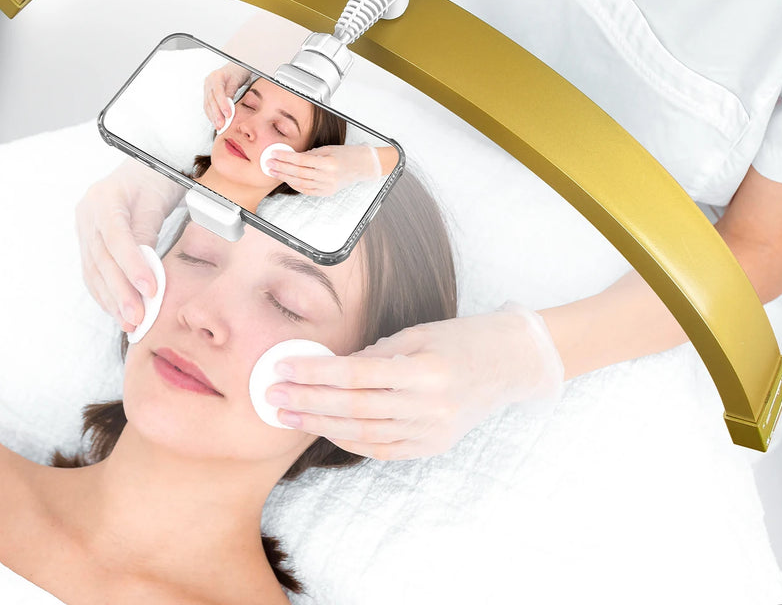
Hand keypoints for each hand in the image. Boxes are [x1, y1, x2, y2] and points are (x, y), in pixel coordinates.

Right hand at [76, 160, 180, 330]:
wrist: (145, 166)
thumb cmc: (156, 179)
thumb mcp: (157, 201)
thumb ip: (146, 234)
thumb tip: (144, 276)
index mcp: (105, 196)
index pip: (115, 236)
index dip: (132, 265)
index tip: (150, 289)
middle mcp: (87, 213)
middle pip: (101, 258)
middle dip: (120, 292)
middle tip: (138, 317)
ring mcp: (84, 227)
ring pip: (94, 270)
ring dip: (112, 300)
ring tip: (130, 322)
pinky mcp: (87, 242)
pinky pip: (94, 272)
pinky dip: (106, 294)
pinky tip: (118, 311)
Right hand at [203, 62, 250, 129]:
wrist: (234, 68)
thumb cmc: (237, 72)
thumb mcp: (236, 81)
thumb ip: (231, 93)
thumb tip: (229, 107)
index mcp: (216, 76)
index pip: (218, 92)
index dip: (222, 105)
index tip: (228, 114)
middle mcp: (209, 82)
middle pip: (211, 100)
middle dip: (216, 114)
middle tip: (222, 124)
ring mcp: (206, 88)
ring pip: (207, 105)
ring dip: (213, 117)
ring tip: (219, 126)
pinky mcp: (207, 94)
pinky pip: (207, 106)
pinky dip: (211, 115)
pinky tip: (215, 122)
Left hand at [263, 304, 563, 459]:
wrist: (510, 363)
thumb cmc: (460, 338)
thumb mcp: (417, 333)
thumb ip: (374, 355)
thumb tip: (328, 368)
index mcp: (426, 370)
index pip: (356, 376)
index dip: (315, 374)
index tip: (283, 369)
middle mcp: (431, 406)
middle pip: (354, 409)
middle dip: (307, 403)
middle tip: (272, 397)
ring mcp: (433, 431)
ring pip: (364, 434)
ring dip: (320, 425)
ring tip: (288, 415)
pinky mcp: (434, 446)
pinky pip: (382, 449)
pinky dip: (349, 440)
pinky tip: (324, 429)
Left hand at [264, 143, 380, 195]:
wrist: (362, 165)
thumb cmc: (346, 154)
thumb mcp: (328, 149)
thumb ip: (310, 154)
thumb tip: (291, 156)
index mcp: (329, 162)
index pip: (301, 160)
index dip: (286, 157)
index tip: (274, 154)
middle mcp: (328, 176)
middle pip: (299, 173)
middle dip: (281, 168)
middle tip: (269, 164)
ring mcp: (328, 186)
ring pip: (301, 183)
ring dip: (285, 177)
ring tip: (274, 172)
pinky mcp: (327, 192)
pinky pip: (307, 190)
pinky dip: (295, 185)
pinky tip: (287, 179)